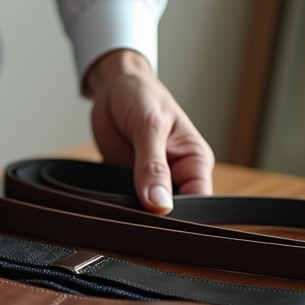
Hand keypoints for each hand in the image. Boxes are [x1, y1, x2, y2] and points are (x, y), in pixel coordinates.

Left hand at [84, 49, 213, 212]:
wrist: (113, 85)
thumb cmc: (141, 94)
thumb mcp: (149, 126)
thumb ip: (153, 166)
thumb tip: (160, 204)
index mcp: (195, 160)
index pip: (198, 201)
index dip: (179, 215)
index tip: (156, 219)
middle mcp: (177, 174)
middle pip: (172, 211)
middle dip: (154, 217)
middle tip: (131, 214)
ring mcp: (152, 180)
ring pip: (147, 210)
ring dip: (132, 212)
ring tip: (117, 207)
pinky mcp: (129, 182)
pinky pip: (125, 202)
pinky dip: (116, 205)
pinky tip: (106, 204)